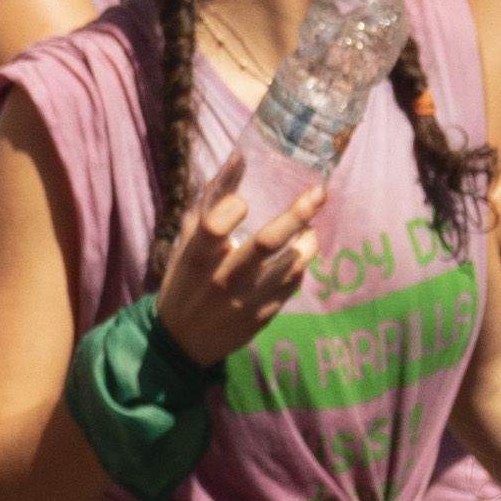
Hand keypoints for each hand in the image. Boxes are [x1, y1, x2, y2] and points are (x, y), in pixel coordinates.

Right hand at [152, 165, 327, 369]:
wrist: (182, 343)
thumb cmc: (183, 282)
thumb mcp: (185, 242)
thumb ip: (209, 200)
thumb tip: (239, 157)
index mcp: (195, 257)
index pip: (214, 225)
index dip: (232, 206)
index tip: (243, 202)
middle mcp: (222, 279)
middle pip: (266, 242)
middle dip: (298, 213)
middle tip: (318, 192)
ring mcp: (246, 300)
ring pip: (290, 265)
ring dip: (307, 240)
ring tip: (310, 227)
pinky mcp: (263, 316)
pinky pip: (292, 284)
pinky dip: (300, 265)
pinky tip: (299, 254)